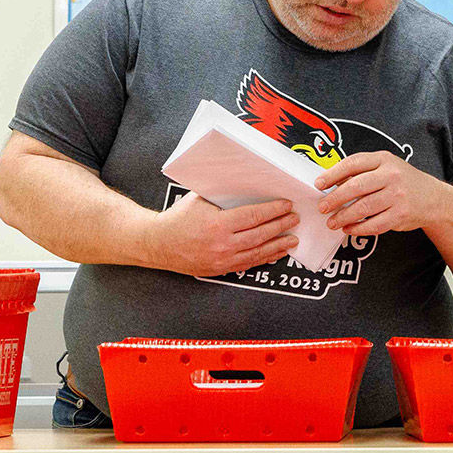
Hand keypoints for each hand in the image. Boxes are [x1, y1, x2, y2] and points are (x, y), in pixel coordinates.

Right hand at [132, 194, 298, 276]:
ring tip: (293, 239)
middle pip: (260, 234)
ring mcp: (222, 259)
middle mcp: (222, 244)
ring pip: (258, 253)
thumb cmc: (178, 218)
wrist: (157, 244)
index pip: (254, 216)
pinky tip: (276, 253)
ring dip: (278, 245)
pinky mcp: (221, 269)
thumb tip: (246, 183)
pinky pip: (248, 264)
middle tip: (295, 219)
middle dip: (281, 226)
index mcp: (217, 224)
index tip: (286, 206)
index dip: (273, 211)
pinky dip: (264, 258)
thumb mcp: (199, 200)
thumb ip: (222, 195)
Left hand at [314, 151, 452, 236]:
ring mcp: (397, 196)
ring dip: (343, 217)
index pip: (353, 163)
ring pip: (363, 208)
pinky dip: (358, 228)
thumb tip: (330, 182)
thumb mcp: (385, 166)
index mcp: (384, 159)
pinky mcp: (400, 215)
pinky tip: (348, 228)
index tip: (319, 184)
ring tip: (332, 222)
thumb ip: (362, 171)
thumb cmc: (402, 181)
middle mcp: (391, 176)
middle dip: (335, 198)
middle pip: (356, 187)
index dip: (333, 174)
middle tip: (322, 207)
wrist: (433, 198)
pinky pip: (374, 224)